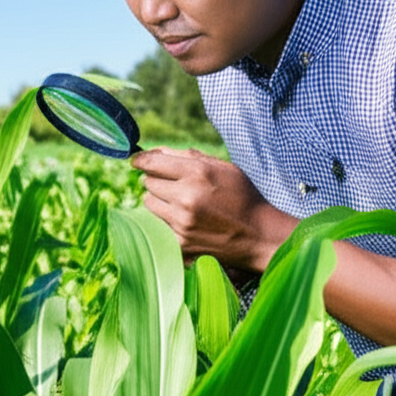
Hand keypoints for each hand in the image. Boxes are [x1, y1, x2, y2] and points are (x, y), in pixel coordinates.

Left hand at [131, 147, 296, 272]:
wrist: (260, 236)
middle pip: (148, 182)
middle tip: (176, 185)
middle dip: (158, 180)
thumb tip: (153, 151)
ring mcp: (182, 222)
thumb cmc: (242, 196)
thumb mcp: (221, 167)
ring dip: (159, 200)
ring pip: (148, 202)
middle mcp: (186, 197)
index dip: (141, 160)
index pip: (152, 162)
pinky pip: (157, 224)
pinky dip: (165, 220)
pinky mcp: (180, 243)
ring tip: (180, 202)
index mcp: (198, 173)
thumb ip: (186, 156)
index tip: (136, 160)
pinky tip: (185, 220)